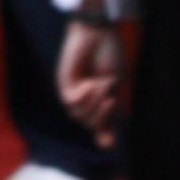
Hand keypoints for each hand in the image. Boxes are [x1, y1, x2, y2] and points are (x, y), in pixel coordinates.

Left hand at [58, 14, 124, 144]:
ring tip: (101, 85)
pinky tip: (88, 84)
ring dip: (93, 104)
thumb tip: (105, 146)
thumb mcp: (114, 87)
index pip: (102, 130)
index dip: (105, 135)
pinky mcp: (64, 84)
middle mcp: (88, 101)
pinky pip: (70, 102)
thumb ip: (110, 115)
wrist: (99, 32)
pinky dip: (82, 97)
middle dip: (102, 115)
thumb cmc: (110, 55)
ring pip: (80, 116)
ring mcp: (75, 93)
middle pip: (91, 125)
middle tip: (111, 98)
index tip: (109, 139)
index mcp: (103, 102)